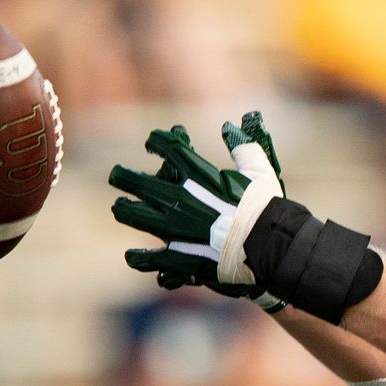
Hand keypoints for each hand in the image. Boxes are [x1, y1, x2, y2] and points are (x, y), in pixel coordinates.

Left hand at [110, 114, 285, 307]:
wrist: (268, 246)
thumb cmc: (266, 207)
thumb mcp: (259, 171)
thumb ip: (243, 148)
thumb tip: (232, 126)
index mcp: (197, 175)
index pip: (166, 147)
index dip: (156, 142)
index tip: (152, 144)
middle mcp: (178, 198)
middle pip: (136, 181)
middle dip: (123, 176)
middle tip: (118, 176)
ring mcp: (173, 228)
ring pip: (133, 215)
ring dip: (124, 209)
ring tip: (120, 207)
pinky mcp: (177, 256)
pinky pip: (148, 258)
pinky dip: (139, 258)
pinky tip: (132, 255)